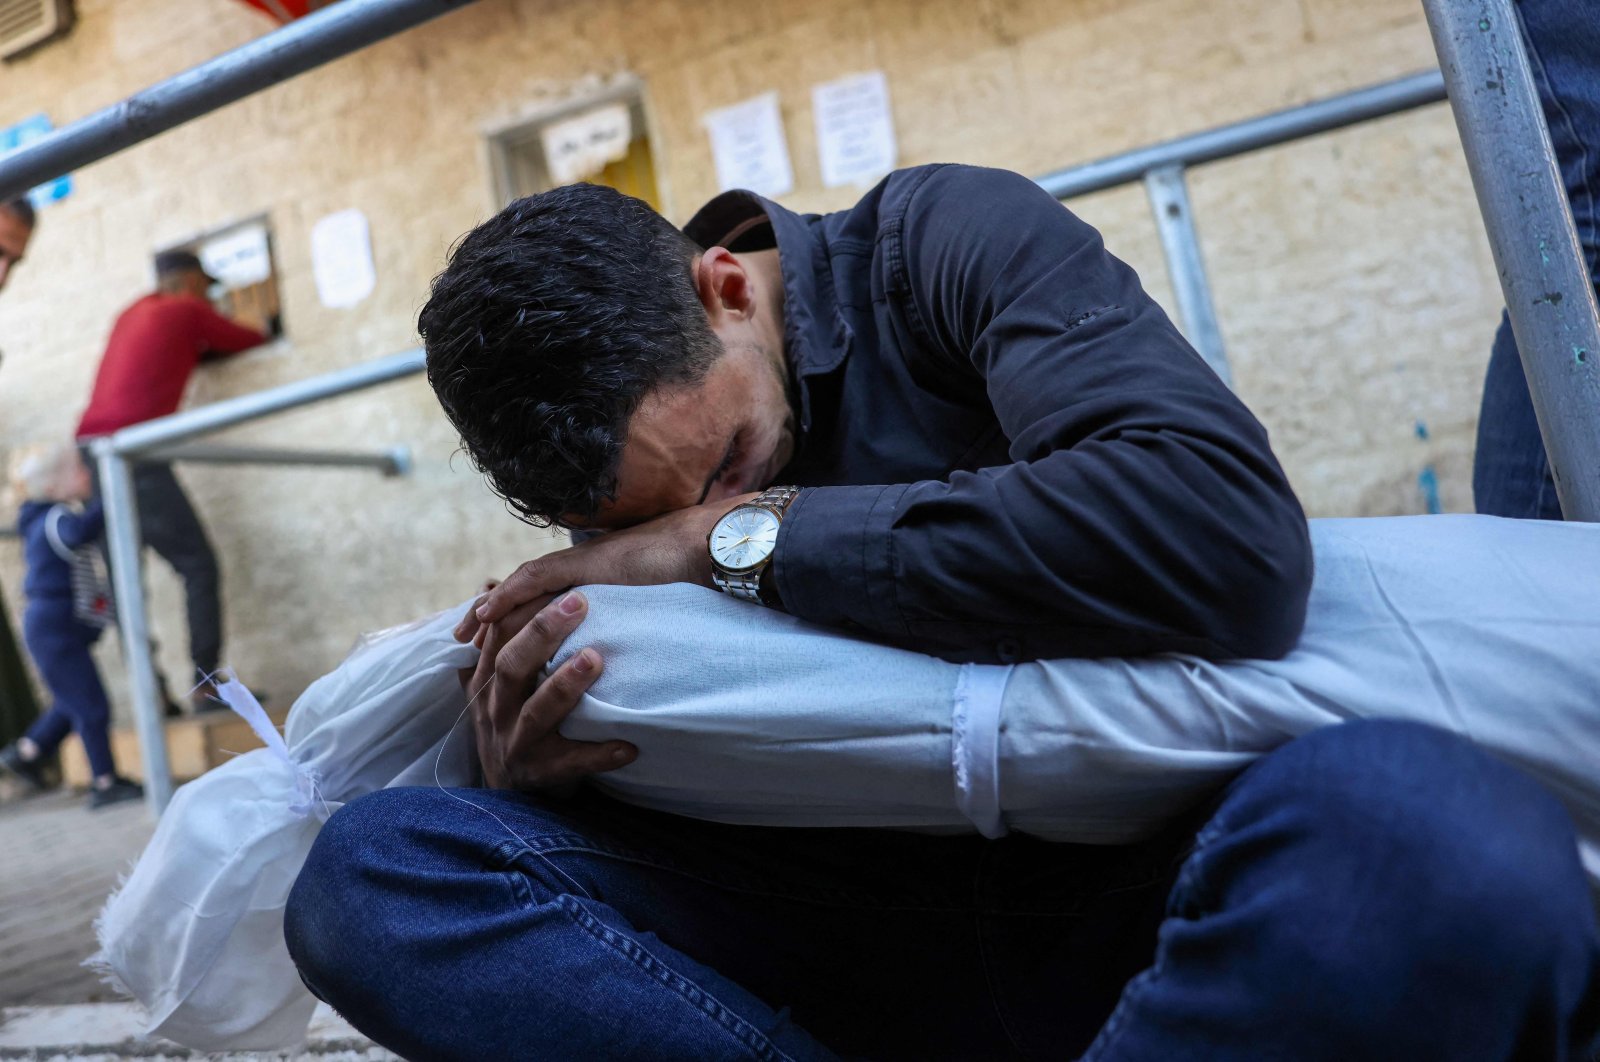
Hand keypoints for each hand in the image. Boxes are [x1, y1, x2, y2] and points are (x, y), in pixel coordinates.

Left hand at [454, 493, 758, 643]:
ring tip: (465, 632)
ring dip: (493, 609)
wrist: (714, 550)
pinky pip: (538, 578)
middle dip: (495, 615)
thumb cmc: (698, 579)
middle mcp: (587, 567)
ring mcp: (586, 561)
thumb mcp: (659, 611)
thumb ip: (639, 625)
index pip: (548, 596)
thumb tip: (641, 650)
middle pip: (527, 591)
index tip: (494, 635)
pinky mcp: (589, 563)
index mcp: (600, 578)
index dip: (518, 615)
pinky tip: (488, 611)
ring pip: (525, 586)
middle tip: (462, 637)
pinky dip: (510, 594)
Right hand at [460, 590, 635, 789]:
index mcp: (486, 680)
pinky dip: (597, 755)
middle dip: (542, 633)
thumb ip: (497, 637)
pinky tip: (628, 746)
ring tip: (595, 659)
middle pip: (511, 664)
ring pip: (537, 712)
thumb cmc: (512, 720)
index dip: (525, 608)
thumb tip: (492, 584)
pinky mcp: (539, 774)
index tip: (564, 586)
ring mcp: (515, 742)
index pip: (497, 635)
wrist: (507, 791)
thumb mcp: (495, 682)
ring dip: (565, 684)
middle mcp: (495, 708)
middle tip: (580, 603)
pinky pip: (570, 763)